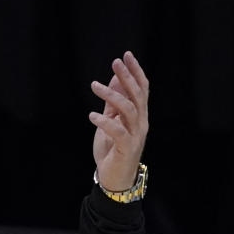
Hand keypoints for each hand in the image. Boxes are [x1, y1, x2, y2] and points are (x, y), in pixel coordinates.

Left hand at [88, 51, 148, 190]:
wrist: (115, 177)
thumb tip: (115, 77)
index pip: (141, 89)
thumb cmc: (113, 148)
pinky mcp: (127, 148)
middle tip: (115, 62)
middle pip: (137, 95)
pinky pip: (118, 132)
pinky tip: (92, 115)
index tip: (126, 55)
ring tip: (94, 85)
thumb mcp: (111, 120)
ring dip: (112, 95)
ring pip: (129, 110)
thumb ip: (113, 101)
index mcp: (139, 115)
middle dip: (127, 77)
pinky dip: (106, 122)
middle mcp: (141, 123)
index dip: (135, 72)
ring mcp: (136, 135)